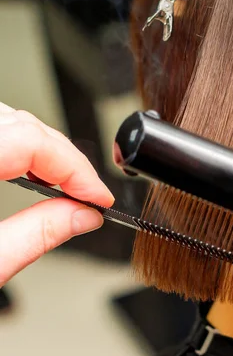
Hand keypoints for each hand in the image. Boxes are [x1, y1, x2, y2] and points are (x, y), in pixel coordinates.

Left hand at [0, 103, 113, 286]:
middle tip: (90, 196)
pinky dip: (21, 147)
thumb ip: (37, 235)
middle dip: (67, 160)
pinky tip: (34, 172)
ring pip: (10, 120)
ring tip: (67, 186)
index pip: (33, 142)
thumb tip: (84, 217)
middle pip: (25, 125)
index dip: (77, 169)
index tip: (98, 197)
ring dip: (45, 150)